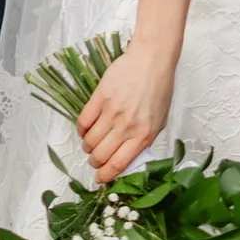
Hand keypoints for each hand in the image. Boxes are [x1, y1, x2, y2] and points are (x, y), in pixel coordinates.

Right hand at [76, 34, 178, 184]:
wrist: (152, 60)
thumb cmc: (158, 90)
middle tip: (95, 160)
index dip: (105, 176)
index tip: (100, 178)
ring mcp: (112, 111)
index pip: (118, 165)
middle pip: (100, 156)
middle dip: (94, 163)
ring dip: (87, 147)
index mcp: (143, 135)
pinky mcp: (100, 97)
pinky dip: (81, 130)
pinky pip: (83, 122)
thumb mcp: (158, 122)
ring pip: (89, 141)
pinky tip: (86, 129)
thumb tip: (125, 160)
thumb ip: (143, 142)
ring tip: (91, 143)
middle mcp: (127, 126)